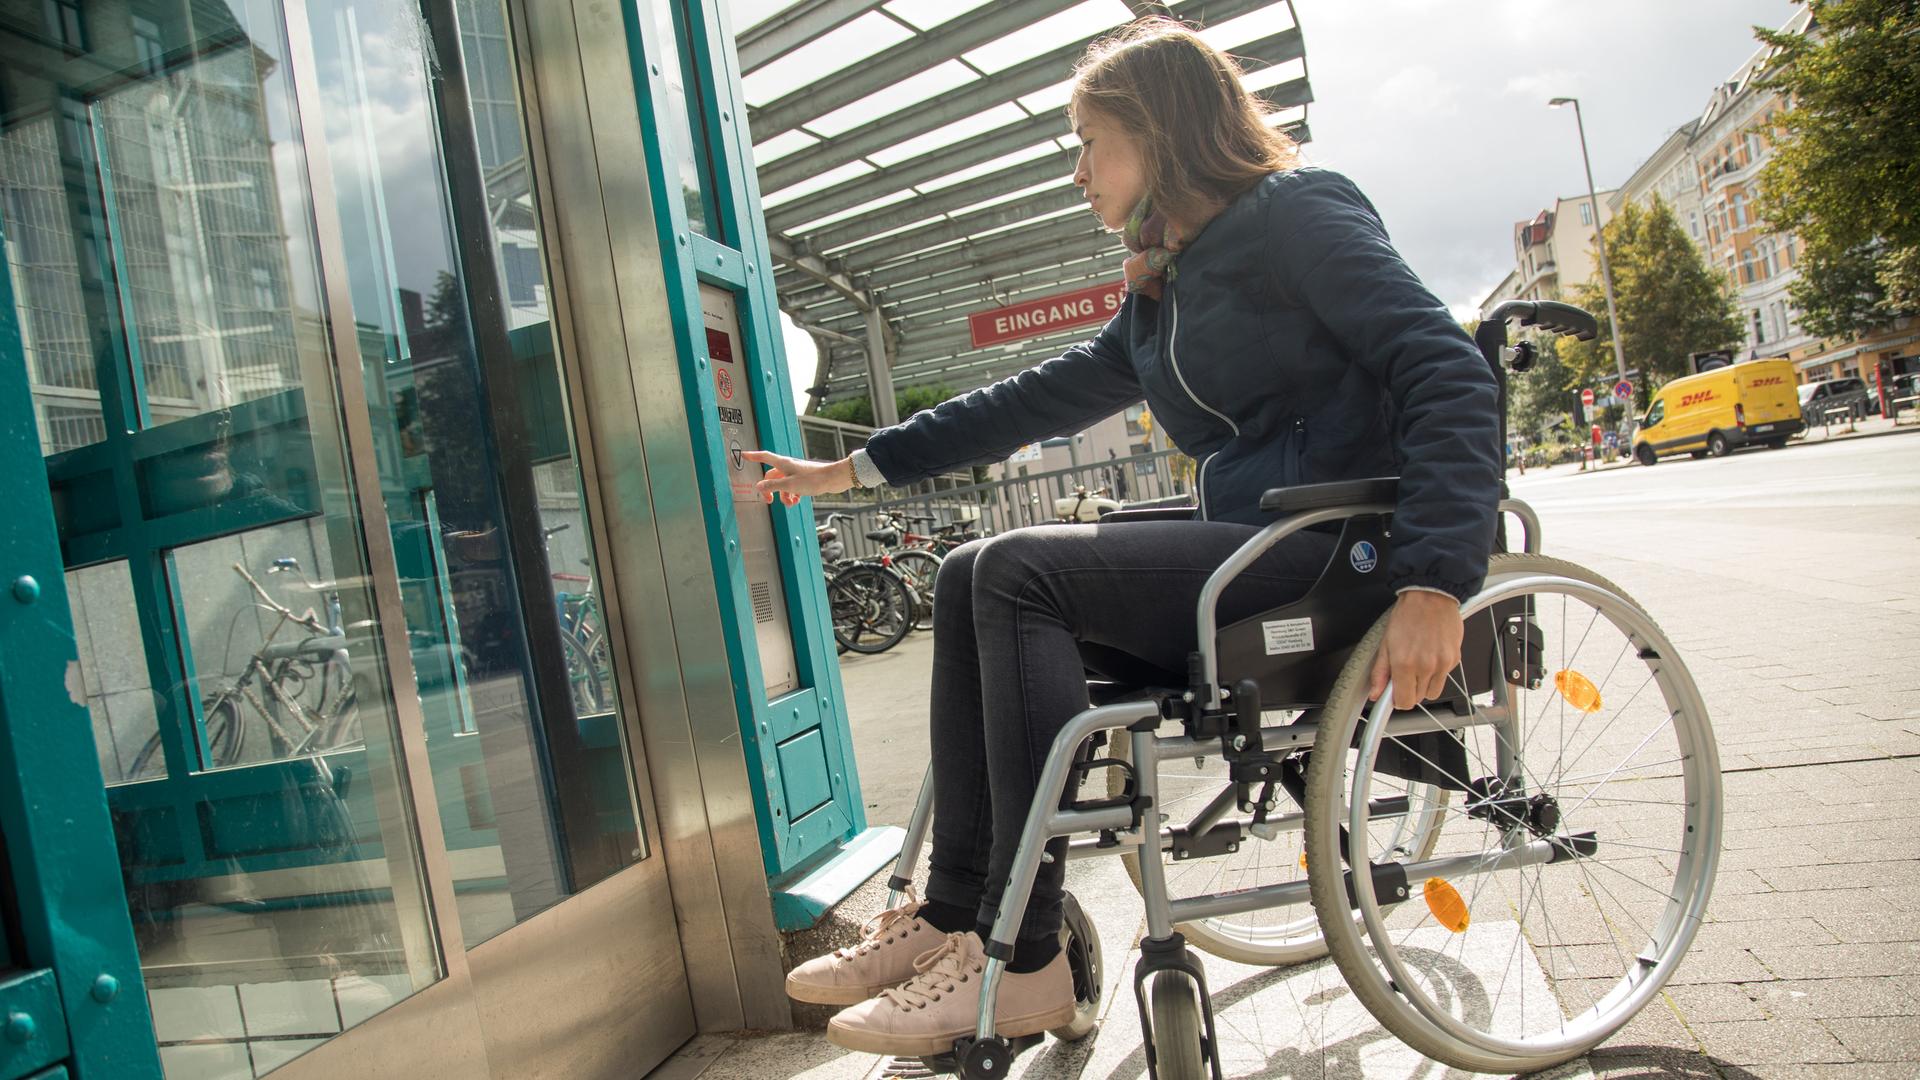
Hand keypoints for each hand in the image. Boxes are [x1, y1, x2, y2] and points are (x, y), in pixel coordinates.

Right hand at [741, 450, 852, 504]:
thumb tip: (759, 486)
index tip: (743, 454)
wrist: (834, 479)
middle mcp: (789, 466)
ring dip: (783, 495)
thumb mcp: (790, 485)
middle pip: (771, 476)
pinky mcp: (804, 479)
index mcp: (783, 464)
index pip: (764, 457)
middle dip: (769, 489)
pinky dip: (792, 495)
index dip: (753, 456)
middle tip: (768, 501)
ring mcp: (796, 472)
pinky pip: (792, 487)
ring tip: (789, 504)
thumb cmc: (813, 479)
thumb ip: (773, 486)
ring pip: (783, 484)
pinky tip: (797, 501)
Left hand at [1366, 590, 1464, 710]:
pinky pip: (1445, 677)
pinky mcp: (1455, 659)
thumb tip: (1375, 694)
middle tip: (1406, 672)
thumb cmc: (1407, 615)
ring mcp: (1443, 664)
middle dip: (1410, 689)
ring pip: (1433, 692)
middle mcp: (1426, 666)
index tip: (1395, 694)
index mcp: (1405, 664)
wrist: (1431, 596)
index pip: (1404, 702)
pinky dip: (1437, 672)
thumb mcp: (1386, 643)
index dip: (1398, 700)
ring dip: (1425, 684)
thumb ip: (1380, 672)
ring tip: (1419, 663)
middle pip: (1418, 698)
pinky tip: (1431, 655)